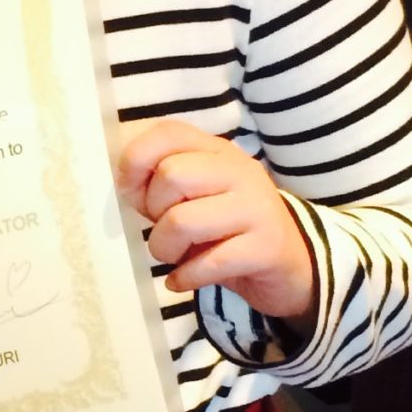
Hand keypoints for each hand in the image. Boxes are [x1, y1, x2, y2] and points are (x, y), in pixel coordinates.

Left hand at [117, 117, 317, 333]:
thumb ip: (157, 184)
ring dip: (165, 249)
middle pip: (171, 175)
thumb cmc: (226, 231)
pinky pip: (207, 262)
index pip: (168, 132)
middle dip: (154, 213)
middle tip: (166, 231)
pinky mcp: (266, 247)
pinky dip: (184, 277)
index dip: (136, 160)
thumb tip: (122, 181)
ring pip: (182, 221)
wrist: (290, 266)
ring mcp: (256, 207)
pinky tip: (182, 280)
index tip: (132, 192)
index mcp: (217, 151)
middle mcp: (240, 171)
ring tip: (175, 257)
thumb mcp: (193, 198)